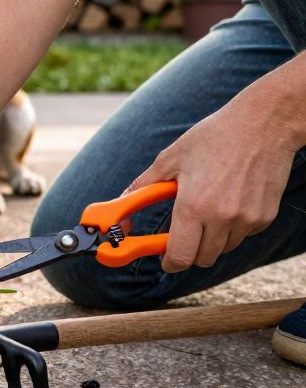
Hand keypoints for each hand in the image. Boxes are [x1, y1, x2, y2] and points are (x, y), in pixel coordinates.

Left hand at [128, 95, 297, 272]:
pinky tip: (228, 202)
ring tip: (206, 209)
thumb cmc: (213, 137)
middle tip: (182, 233)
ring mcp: (247, 219)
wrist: (262, 124)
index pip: (180, 256)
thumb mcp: (170, 158)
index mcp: (194, 206)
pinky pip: (243, 235)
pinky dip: (232, 228)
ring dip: (211, 239)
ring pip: (223, 248)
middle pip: (202, 259)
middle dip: (188, 251)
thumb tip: (121, 203)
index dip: (169, 262)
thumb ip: (143, 186)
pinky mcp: (265, 217)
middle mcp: (222, 218)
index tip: (164, 259)